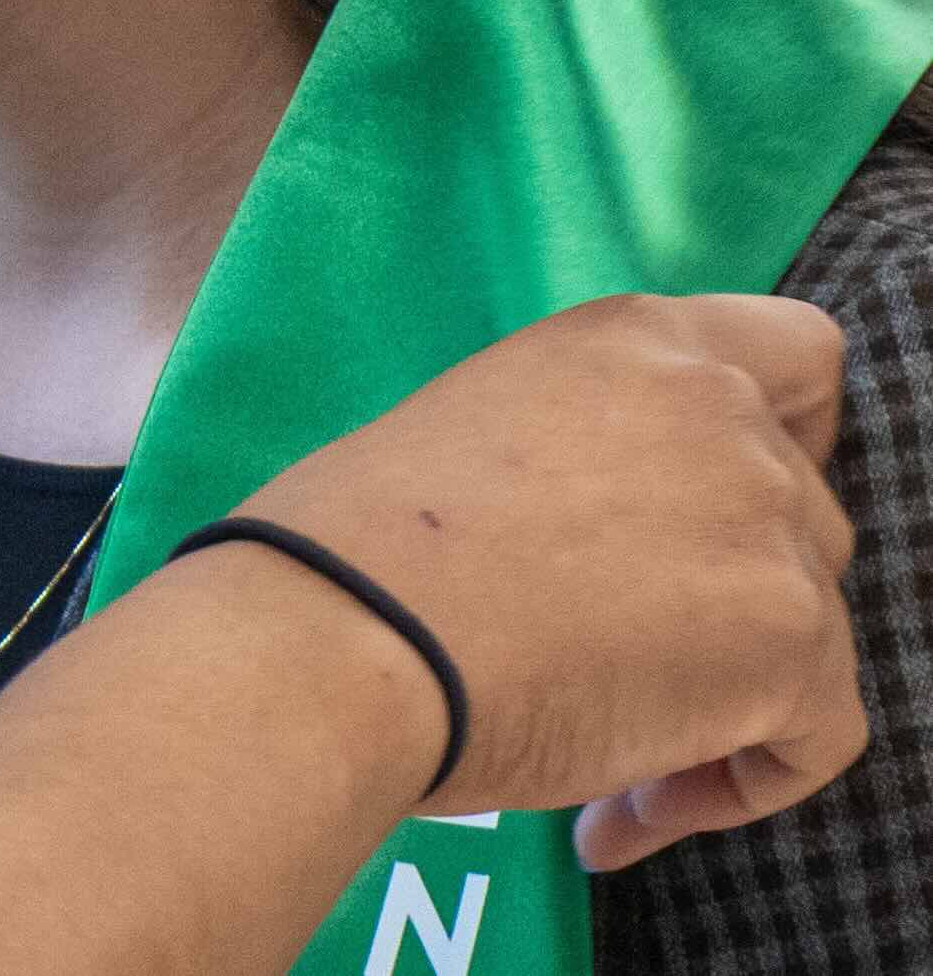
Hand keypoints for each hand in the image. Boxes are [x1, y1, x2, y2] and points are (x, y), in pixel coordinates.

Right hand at [229, 291, 860, 868]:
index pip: (798, 354)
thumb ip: (588, 454)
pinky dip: (733, 788)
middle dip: (737, 597)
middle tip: (628, 667)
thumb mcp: (482, 427)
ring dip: (728, 701)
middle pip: (805, 516)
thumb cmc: (357, 543)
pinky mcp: (787, 646)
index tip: (734, 508)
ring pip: (812, 634)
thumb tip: (628, 546)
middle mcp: (723, 411)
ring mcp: (768, 525)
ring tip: (604, 770)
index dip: (795, 436)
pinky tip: (618, 817)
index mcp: (637, 341)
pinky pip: (812, 740)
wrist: (346, 636)